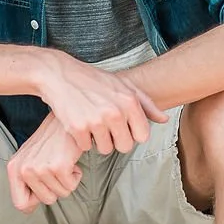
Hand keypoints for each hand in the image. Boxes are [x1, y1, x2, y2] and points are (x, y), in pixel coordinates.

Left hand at [7, 113, 82, 212]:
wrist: (64, 120)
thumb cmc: (50, 141)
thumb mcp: (30, 159)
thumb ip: (25, 181)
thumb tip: (27, 209)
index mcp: (14, 168)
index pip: (21, 204)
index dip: (36, 200)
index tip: (44, 186)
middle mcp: (23, 169)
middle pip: (46, 201)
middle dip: (56, 188)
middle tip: (56, 168)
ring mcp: (40, 168)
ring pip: (61, 194)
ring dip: (67, 180)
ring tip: (63, 161)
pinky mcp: (57, 166)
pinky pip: (71, 186)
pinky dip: (75, 176)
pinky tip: (70, 160)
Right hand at [36, 51, 168, 154]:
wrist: (60, 75)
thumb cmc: (94, 80)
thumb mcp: (123, 85)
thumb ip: (146, 104)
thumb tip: (164, 120)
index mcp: (130, 101)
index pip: (143, 136)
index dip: (133, 133)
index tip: (123, 126)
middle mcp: (115, 112)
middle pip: (125, 146)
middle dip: (116, 140)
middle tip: (105, 126)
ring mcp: (96, 120)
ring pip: (105, 149)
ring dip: (98, 141)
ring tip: (92, 123)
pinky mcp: (78, 128)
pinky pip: (86, 147)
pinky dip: (82, 140)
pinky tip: (79, 123)